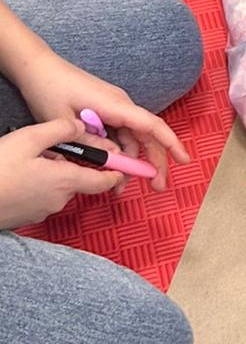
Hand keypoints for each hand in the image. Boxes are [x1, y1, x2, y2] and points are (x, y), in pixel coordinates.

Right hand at [0, 117, 129, 228]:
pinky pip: (42, 197)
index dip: (118, 172)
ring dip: (53, 174)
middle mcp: (60, 199)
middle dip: (73, 164)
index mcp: (66, 180)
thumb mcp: (29, 138)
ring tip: (29, 160)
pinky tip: (20, 175)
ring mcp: (43, 211)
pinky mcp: (28, 217)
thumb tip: (80, 126)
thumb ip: (60, 129)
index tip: (128, 166)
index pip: (104, 180)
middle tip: (50, 149)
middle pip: (79, 180)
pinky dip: (39, 185)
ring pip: (59, 188)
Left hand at [17, 51, 188, 192]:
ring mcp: (114, 107)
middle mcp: (121, 105)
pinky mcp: (105, 110)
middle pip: (147, 136)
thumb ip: (89, 142)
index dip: (171, 143)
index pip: (152, 126)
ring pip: (132, 138)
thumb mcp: (65, 121)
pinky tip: (109, 167)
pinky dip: (118, 151)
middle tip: (157, 188)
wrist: (38, 67)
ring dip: (132, 161)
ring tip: (120, 186)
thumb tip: (112, 158)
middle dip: (155, 162)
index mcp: (116, 105)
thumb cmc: (49, 89)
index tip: (184, 161)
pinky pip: (119, 133)